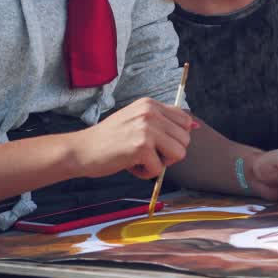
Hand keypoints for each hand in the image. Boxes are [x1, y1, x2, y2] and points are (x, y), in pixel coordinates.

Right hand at [69, 98, 198, 179]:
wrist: (82, 150)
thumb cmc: (109, 139)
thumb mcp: (136, 120)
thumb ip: (163, 121)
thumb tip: (195, 125)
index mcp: (150, 104)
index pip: (185, 120)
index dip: (175, 138)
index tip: (159, 144)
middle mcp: (150, 112)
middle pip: (185, 140)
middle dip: (169, 153)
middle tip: (146, 153)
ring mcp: (146, 128)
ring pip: (178, 154)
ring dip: (160, 163)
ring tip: (140, 159)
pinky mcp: (141, 146)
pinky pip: (160, 169)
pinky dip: (146, 173)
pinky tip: (130, 165)